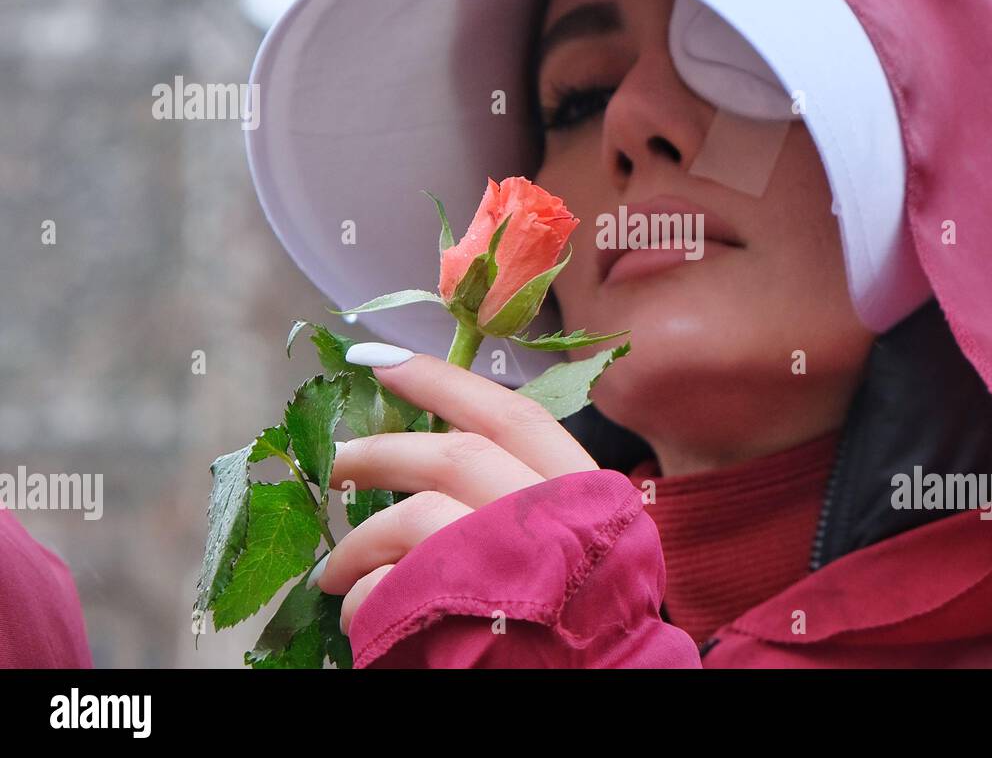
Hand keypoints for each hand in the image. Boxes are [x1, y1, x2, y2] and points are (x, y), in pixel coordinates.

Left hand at [312, 351, 599, 634]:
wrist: (603, 687)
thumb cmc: (592, 618)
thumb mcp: (586, 539)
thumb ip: (537, 495)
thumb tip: (454, 451)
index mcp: (584, 490)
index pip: (508, 413)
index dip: (441, 382)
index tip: (382, 359)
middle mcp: (551, 513)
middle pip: (449, 456)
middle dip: (381, 452)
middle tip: (338, 462)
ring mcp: (508, 560)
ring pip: (412, 518)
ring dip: (360, 540)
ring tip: (333, 567)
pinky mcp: (464, 611)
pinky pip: (392, 587)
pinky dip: (365, 596)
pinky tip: (362, 610)